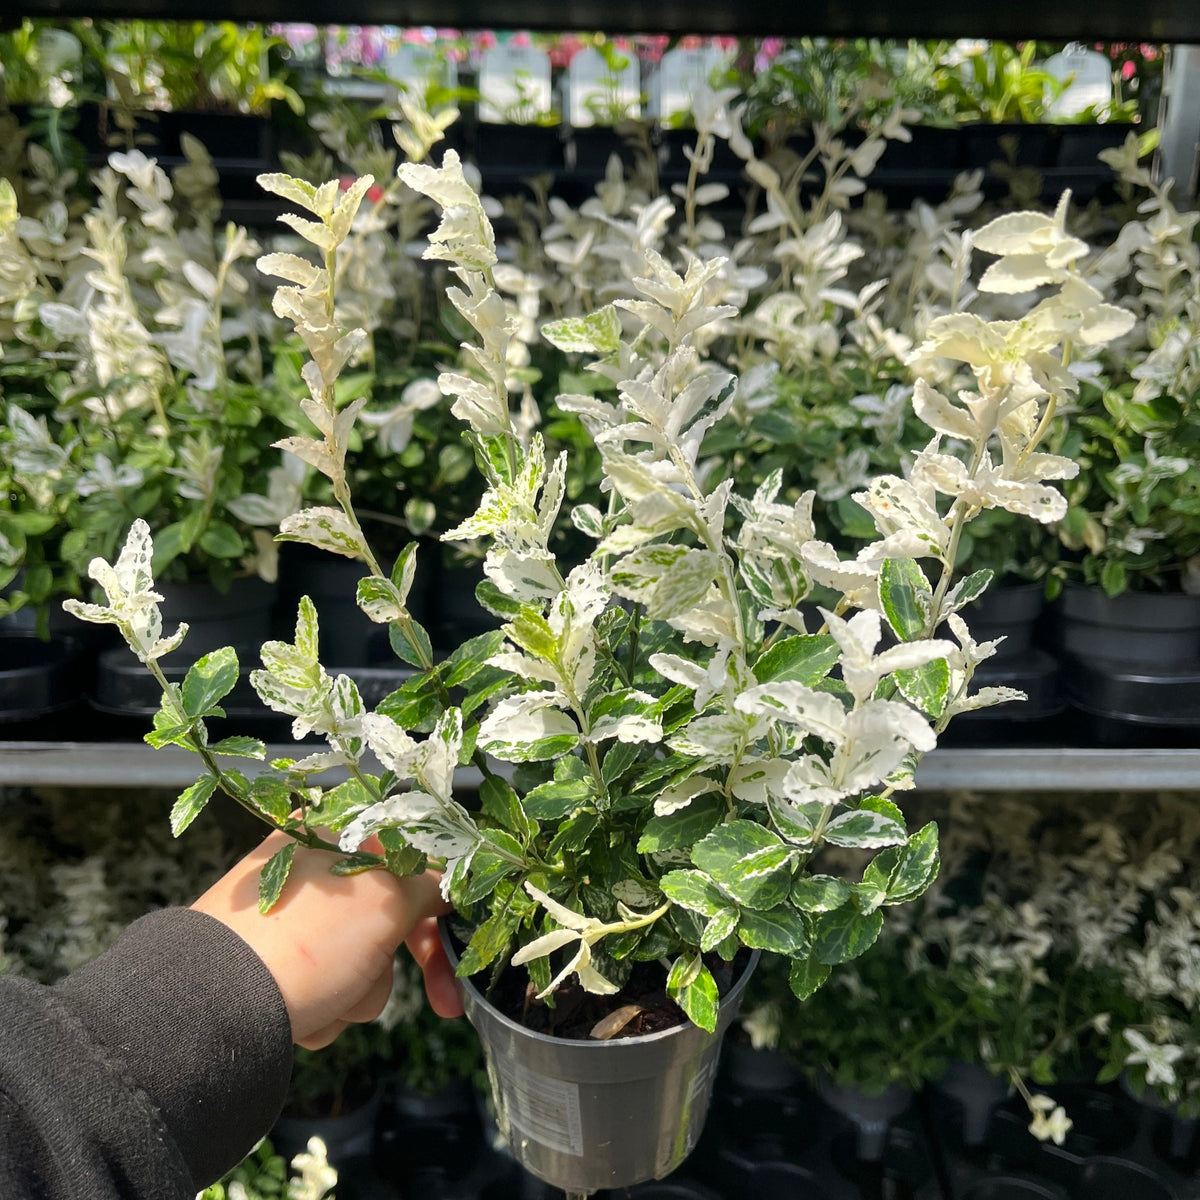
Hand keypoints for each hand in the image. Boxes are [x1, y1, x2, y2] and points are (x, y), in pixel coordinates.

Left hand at [192, 831, 463, 1048]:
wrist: (213, 1008)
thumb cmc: (306, 939)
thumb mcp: (387, 900)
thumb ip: (427, 886)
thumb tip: (444, 884)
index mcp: (330, 833)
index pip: (407, 857)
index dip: (439, 905)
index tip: (459, 940)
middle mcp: (308, 870)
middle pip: (385, 916)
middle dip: (400, 965)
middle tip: (445, 1006)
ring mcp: (286, 920)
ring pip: (360, 960)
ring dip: (359, 991)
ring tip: (330, 1000)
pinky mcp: (270, 966)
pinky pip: (325, 985)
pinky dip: (325, 1006)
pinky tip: (304, 1014)